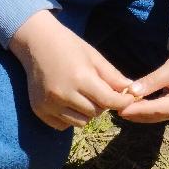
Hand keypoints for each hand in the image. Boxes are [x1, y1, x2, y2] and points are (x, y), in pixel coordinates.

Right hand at [10, 10, 135, 129]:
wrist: (36, 42)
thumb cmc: (69, 46)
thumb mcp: (94, 57)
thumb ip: (112, 76)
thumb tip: (132, 90)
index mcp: (80, 78)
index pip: (108, 101)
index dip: (122, 102)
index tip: (128, 99)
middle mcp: (63, 94)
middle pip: (95, 113)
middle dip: (103, 104)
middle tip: (100, 91)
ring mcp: (49, 104)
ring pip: (80, 122)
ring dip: (87, 112)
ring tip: (84, 95)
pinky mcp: (39, 111)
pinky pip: (63, 125)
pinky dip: (70, 118)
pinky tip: (69, 101)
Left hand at [117, 33, 168, 122]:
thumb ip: (151, 82)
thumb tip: (131, 92)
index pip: (155, 110)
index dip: (136, 109)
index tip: (119, 108)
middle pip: (154, 115)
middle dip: (135, 112)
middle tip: (114, 108)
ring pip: (154, 114)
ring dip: (138, 111)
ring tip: (120, 106)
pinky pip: (158, 109)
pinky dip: (145, 106)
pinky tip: (133, 103)